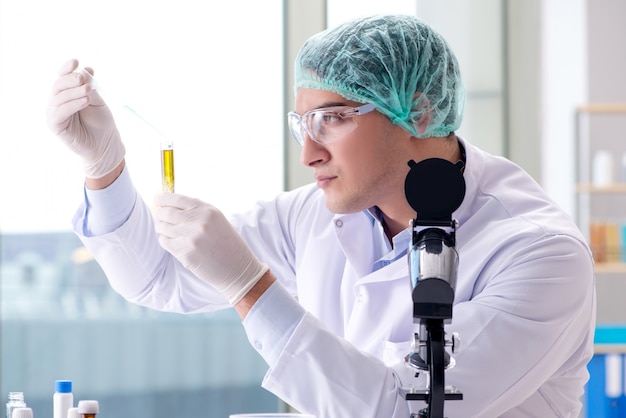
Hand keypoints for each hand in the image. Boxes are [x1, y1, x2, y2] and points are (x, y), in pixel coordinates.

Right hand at [46, 58, 124, 178]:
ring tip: (88, 92)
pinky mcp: (55, 125)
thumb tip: (86, 69)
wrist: (105, 143)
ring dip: (74, 92)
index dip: (67, 68)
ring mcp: (55, 112)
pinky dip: (71, 105)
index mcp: (67, 92)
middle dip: (71, 80)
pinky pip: (59, 112)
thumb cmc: (101, 122)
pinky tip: (84, 102)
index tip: (76, 61)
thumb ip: (90, 87)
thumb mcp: (97, 100)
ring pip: (59, 97)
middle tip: (84, 79)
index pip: (62, 76)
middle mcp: (58, 100)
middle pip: (58, 85)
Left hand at [153, 193, 268, 304]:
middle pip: (165, 213)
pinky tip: (174, 242)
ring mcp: (191, 238)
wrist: (238, 269)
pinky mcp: (185, 253)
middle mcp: (198, 221)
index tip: (157, 201)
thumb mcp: (216, 220)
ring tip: (170, 231)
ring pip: (162, 227)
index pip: (176, 199)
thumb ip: (196, 211)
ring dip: (162, 228)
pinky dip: (166, 240)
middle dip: (160, 214)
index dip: (162, 199)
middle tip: (161, 217)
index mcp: (207, 210)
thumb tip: (169, 205)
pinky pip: (165, 242)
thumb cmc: (227, 243)